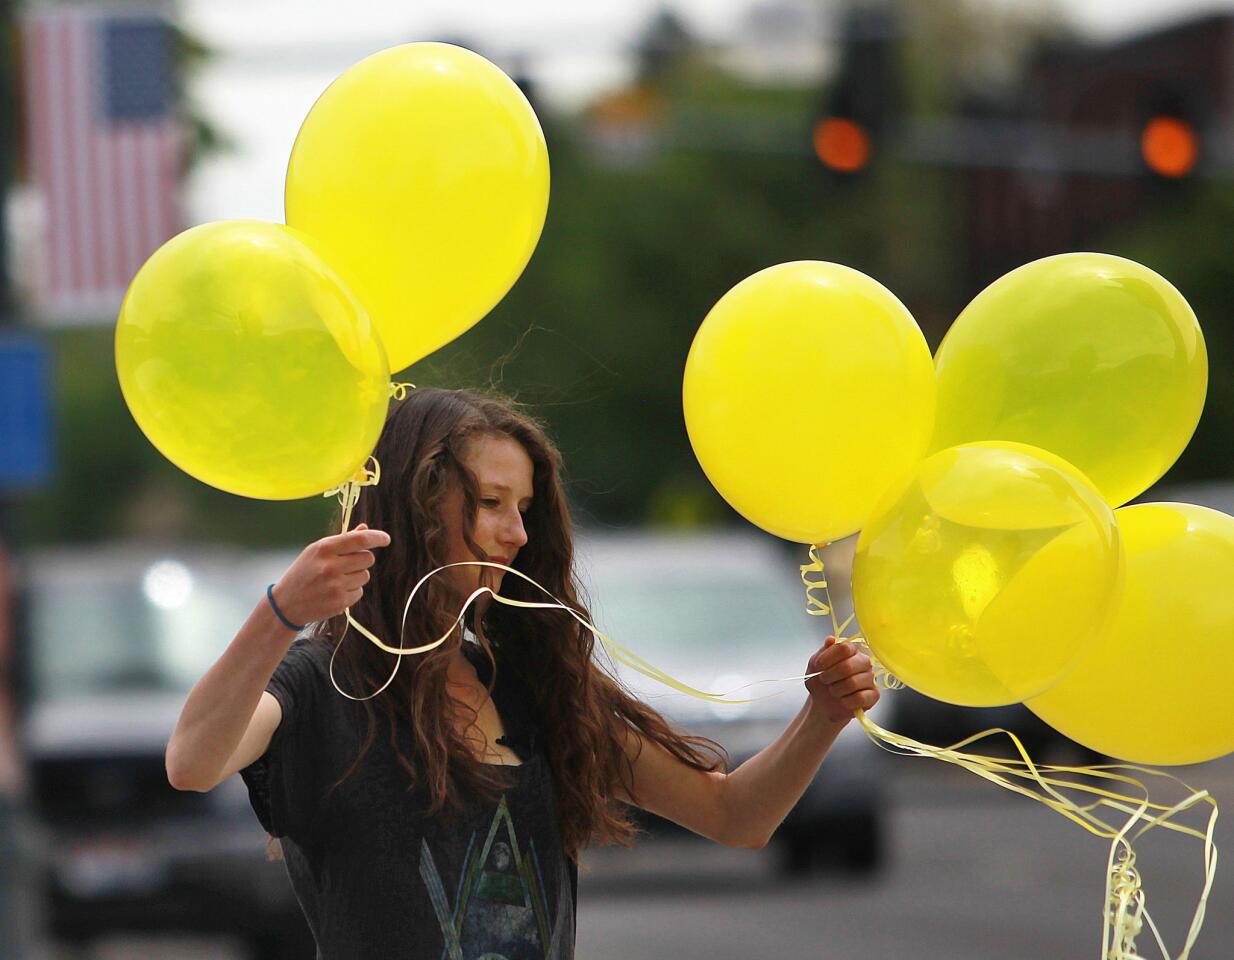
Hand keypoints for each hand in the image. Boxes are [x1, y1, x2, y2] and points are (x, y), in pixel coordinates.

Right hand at [270, 523, 390, 627]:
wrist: (286, 604)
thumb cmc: (303, 573)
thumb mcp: (316, 552)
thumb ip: (343, 540)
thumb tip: (365, 529)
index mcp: (324, 549)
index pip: (360, 540)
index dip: (377, 537)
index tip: (386, 539)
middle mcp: (330, 566)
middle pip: (368, 558)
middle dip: (363, 560)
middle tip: (348, 564)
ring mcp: (335, 585)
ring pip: (365, 576)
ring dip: (356, 576)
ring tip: (336, 580)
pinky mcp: (340, 602)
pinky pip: (359, 591)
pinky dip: (351, 591)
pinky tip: (334, 591)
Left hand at [804, 637, 878, 724]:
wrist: (823, 704)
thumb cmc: (821, 682)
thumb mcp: (815, 665)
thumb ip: (822, 651)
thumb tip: (831, 639)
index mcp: (851, 651)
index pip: (844, 647)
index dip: (828, 657)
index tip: (818, 666)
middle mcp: (863, 662)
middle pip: (848, 666)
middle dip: (830, 676)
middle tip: (824, 680)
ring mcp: (870, 678)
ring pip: (853, 683)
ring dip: (836, 690)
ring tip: (833, 691)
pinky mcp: (874, 695)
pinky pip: (860, 697)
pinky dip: (846, 701)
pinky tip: (843, 700)